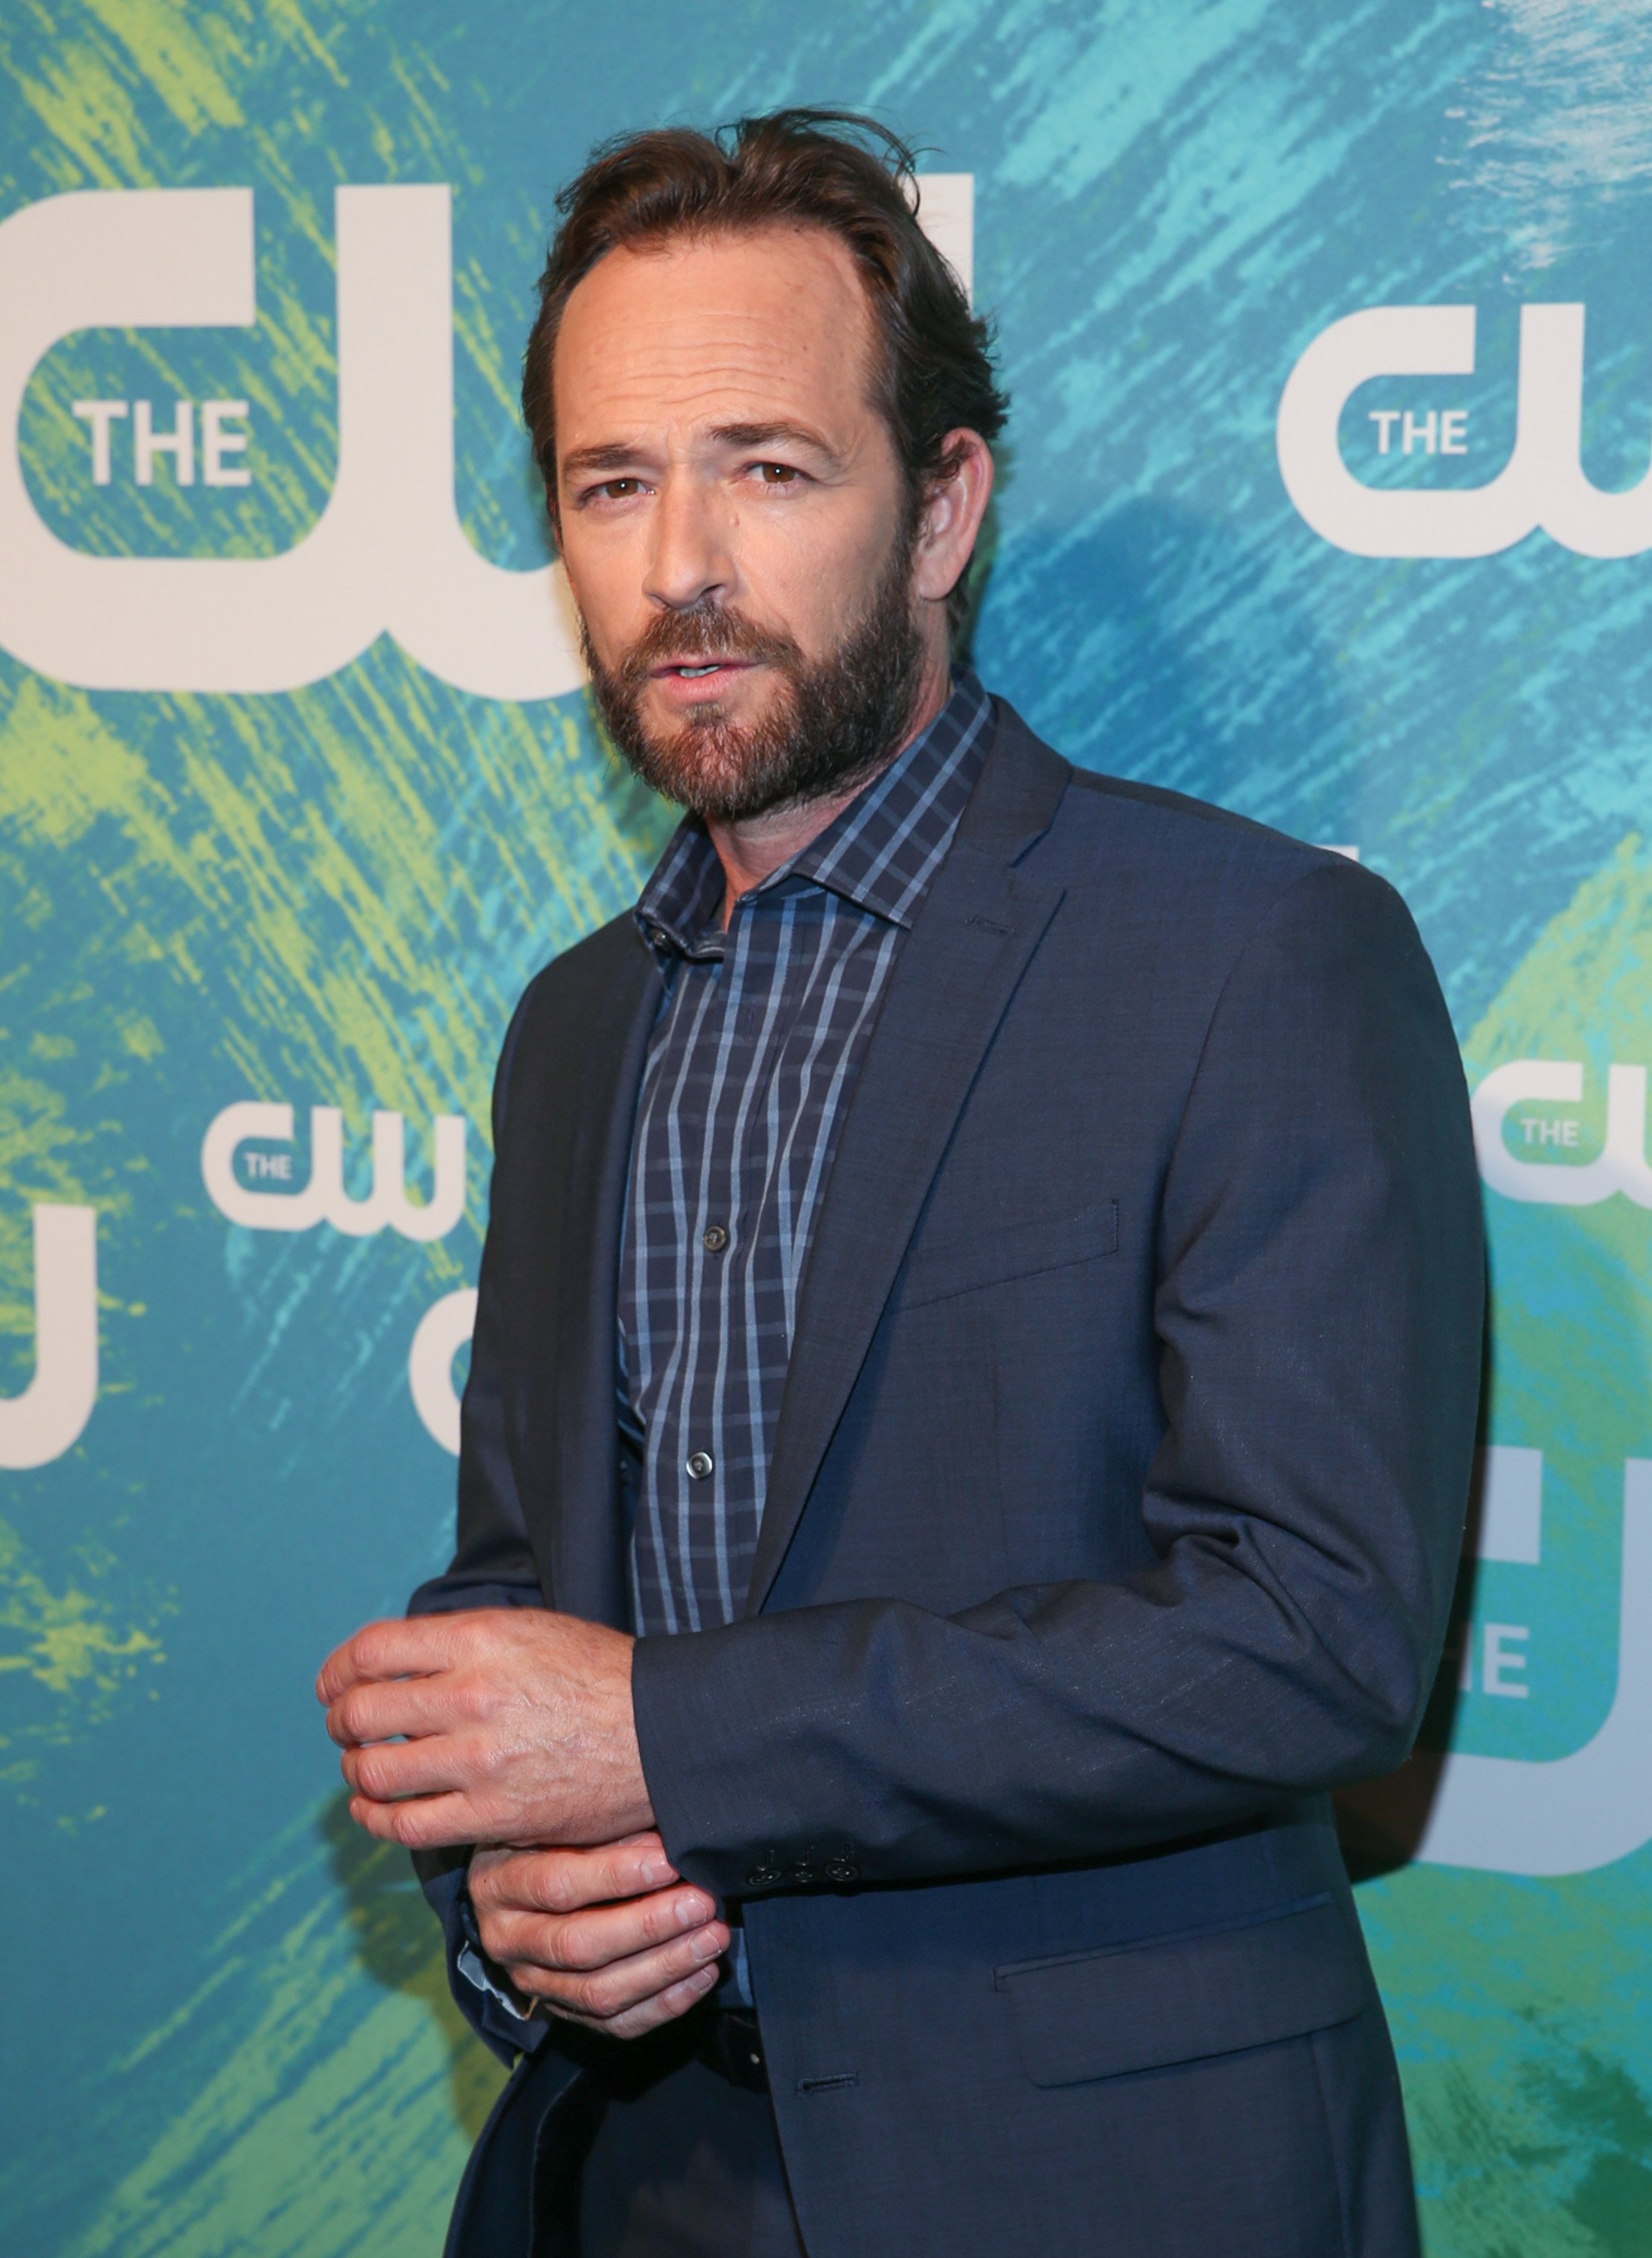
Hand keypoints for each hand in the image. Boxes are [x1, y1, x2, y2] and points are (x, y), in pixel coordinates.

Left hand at [317, 1608, 651, 1851]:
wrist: (664, 1734)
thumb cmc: (599, 1675)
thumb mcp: (530, 1628)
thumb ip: (461, 1641)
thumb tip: (393, 1661)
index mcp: (481, 1639)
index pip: (370, 1651)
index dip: (337, 1670)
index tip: (333, 1685)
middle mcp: (472, 1696)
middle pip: (359, 1713)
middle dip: (339, 1722)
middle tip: (345, 1729)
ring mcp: (480, 1762)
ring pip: (373, 1771)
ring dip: (355, 1771)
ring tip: (363, 1769)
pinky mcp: (494, 1816)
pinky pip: (406, 1824)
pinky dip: (376, 1818)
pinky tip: (375, 1810)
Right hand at [470, 1833, 728, 2039]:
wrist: (522, 1876)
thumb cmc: (555, 1834)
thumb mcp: (567, 1820)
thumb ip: (608, 1830)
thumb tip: (667, 1843)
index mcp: (499, 1882)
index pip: (558, 1885)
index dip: (618, 1875)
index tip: (670, 1862)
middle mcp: (506, 1939)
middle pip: (579, 1945)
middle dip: (650, 1926)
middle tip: (702, 1903)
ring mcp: (531, 1982)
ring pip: (599, 1992)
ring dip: (666, 1967)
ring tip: (713, 1938)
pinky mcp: (561, 2010)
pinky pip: (615, 2022)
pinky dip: (665, 2002)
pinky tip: (702, 1974)